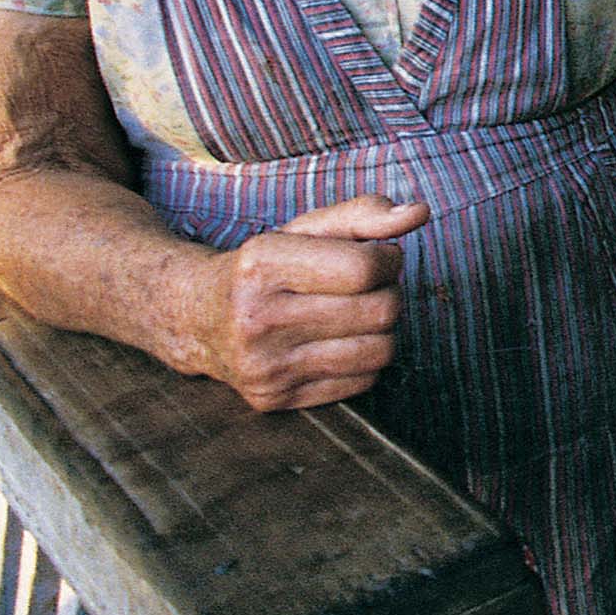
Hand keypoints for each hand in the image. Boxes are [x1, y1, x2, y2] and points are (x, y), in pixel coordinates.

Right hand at [188, 194, 427, 410]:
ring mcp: (264, 367)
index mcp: (262, 265)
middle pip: (380, 311)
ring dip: (381, 330)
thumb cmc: (264, 266)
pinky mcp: (274, 400)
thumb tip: (420, 213)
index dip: (388, 261)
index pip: (365, 269)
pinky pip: (363, 383)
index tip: (378, 258)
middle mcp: (257, 320)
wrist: (195, 318)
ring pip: (380, 352)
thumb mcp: (306, 228)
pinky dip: (363, 360)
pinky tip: (336, 343)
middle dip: (387, 293)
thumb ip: (365, 215)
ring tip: (354, 314)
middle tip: (366, 288)